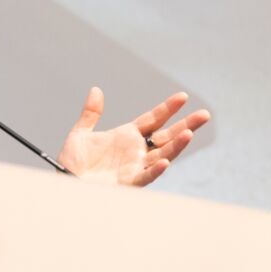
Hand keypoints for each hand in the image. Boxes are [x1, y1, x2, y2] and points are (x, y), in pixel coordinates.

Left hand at [57, 87, 209, 186]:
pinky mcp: (129, 181)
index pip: (153, 119)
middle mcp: (136, 150)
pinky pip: (146, 175)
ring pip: (162, 154)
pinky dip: (155, 169)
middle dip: (186, 125)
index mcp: (127, 135)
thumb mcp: (80, 133)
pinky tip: (164, 161)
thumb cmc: (73, 161)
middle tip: (205, 114)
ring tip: (189, 134)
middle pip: (166, 136)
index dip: (167, 108)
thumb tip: (96, 90)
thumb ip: (91, 113)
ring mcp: (135, 166)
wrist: (66, 181)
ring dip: (176, 145)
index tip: (183, 96)